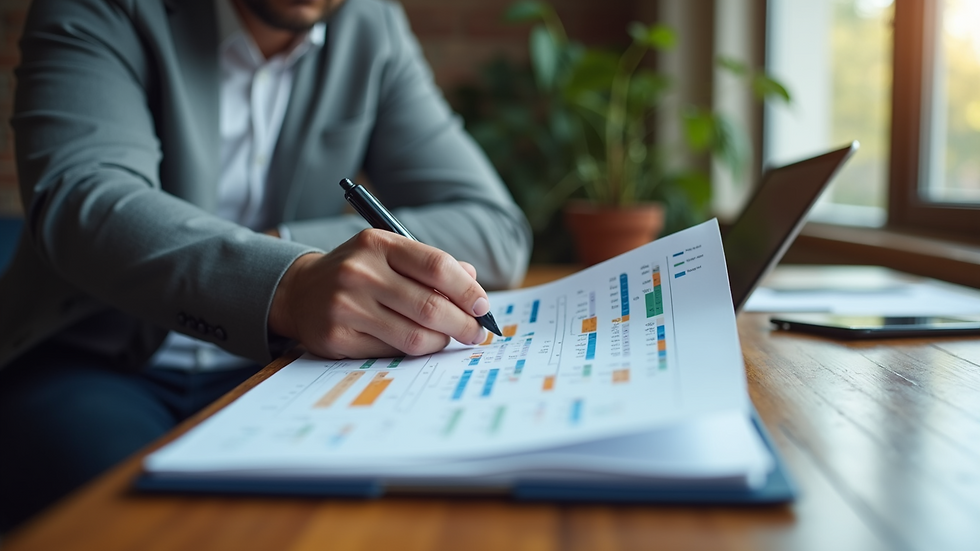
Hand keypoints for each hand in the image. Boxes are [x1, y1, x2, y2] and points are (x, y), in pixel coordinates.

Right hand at [269, 229, 489, 358]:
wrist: (299, 292)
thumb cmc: (358, 272)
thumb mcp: (389, 254)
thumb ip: (430, 265)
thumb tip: (473, 283)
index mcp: (378, 244)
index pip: (437, 266)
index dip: (467, 290)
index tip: (482, 307)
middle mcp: (360, 272)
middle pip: (431, 306)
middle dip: (463, 324)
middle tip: (476, 333)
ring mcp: (346, 306)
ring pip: (415, 335)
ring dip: (441, 341)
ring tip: (449, 338)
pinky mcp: (338, 337)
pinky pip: (392, 352)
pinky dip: (414, 352)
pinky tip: (419, 344)